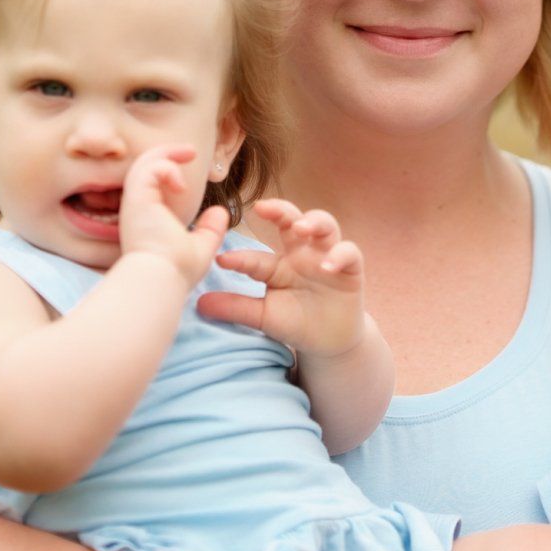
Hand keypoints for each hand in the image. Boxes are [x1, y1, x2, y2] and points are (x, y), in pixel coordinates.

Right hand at [117, 145, 228, 283]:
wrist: (163, 280)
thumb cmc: (177, 270)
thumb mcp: (201, 246)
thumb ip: (209, 229)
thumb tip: (220, 212)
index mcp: (149, 218)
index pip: (150, 184)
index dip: (167, 169)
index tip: (188, 163)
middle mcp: (137, 209)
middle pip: (144, 168)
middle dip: (167, 153)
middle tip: (190, 151)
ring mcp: (134, 203)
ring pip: (143, 164)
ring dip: (167, 154)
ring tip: (189, 154)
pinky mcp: (136, 199)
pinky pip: (148, 169)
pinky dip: (166, 168)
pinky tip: (181, 185)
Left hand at [199, 200, 366, 359]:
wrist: (330, 343)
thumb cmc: (295, 322)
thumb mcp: (263, 316)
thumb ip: (236, 308)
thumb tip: (199, 304)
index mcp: (277, 263)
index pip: (256, 255)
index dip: (240, 256)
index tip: (221, 260)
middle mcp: (301, 253)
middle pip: (292, 220)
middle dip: (280, 210)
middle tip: (264, 208)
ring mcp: (327, 257)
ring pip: (325, 225)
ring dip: (314, 222)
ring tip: (301, 229)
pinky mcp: (352, 269)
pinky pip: (350, 252)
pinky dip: (340, 255)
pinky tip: (328, 266)